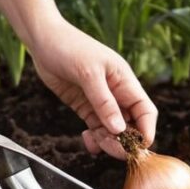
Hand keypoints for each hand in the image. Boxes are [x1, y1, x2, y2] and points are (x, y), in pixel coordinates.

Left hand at [29, 20, 157, 158]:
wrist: (43, 39)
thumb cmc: (69, 47)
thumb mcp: (88, 73)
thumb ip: (104, 102)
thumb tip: (119, 129)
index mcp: (125, 81)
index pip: (145, 111)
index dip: (146, 131)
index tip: (139, 148)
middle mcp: (117, 93)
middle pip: (131, 125)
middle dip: (125, 141)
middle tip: (111, 149)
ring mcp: (101, 102)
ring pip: (114, 130)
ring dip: (108, 142)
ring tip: (95, 142)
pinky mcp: (85, 106)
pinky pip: (97, 128)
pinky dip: (95, 139)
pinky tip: (87, 139)